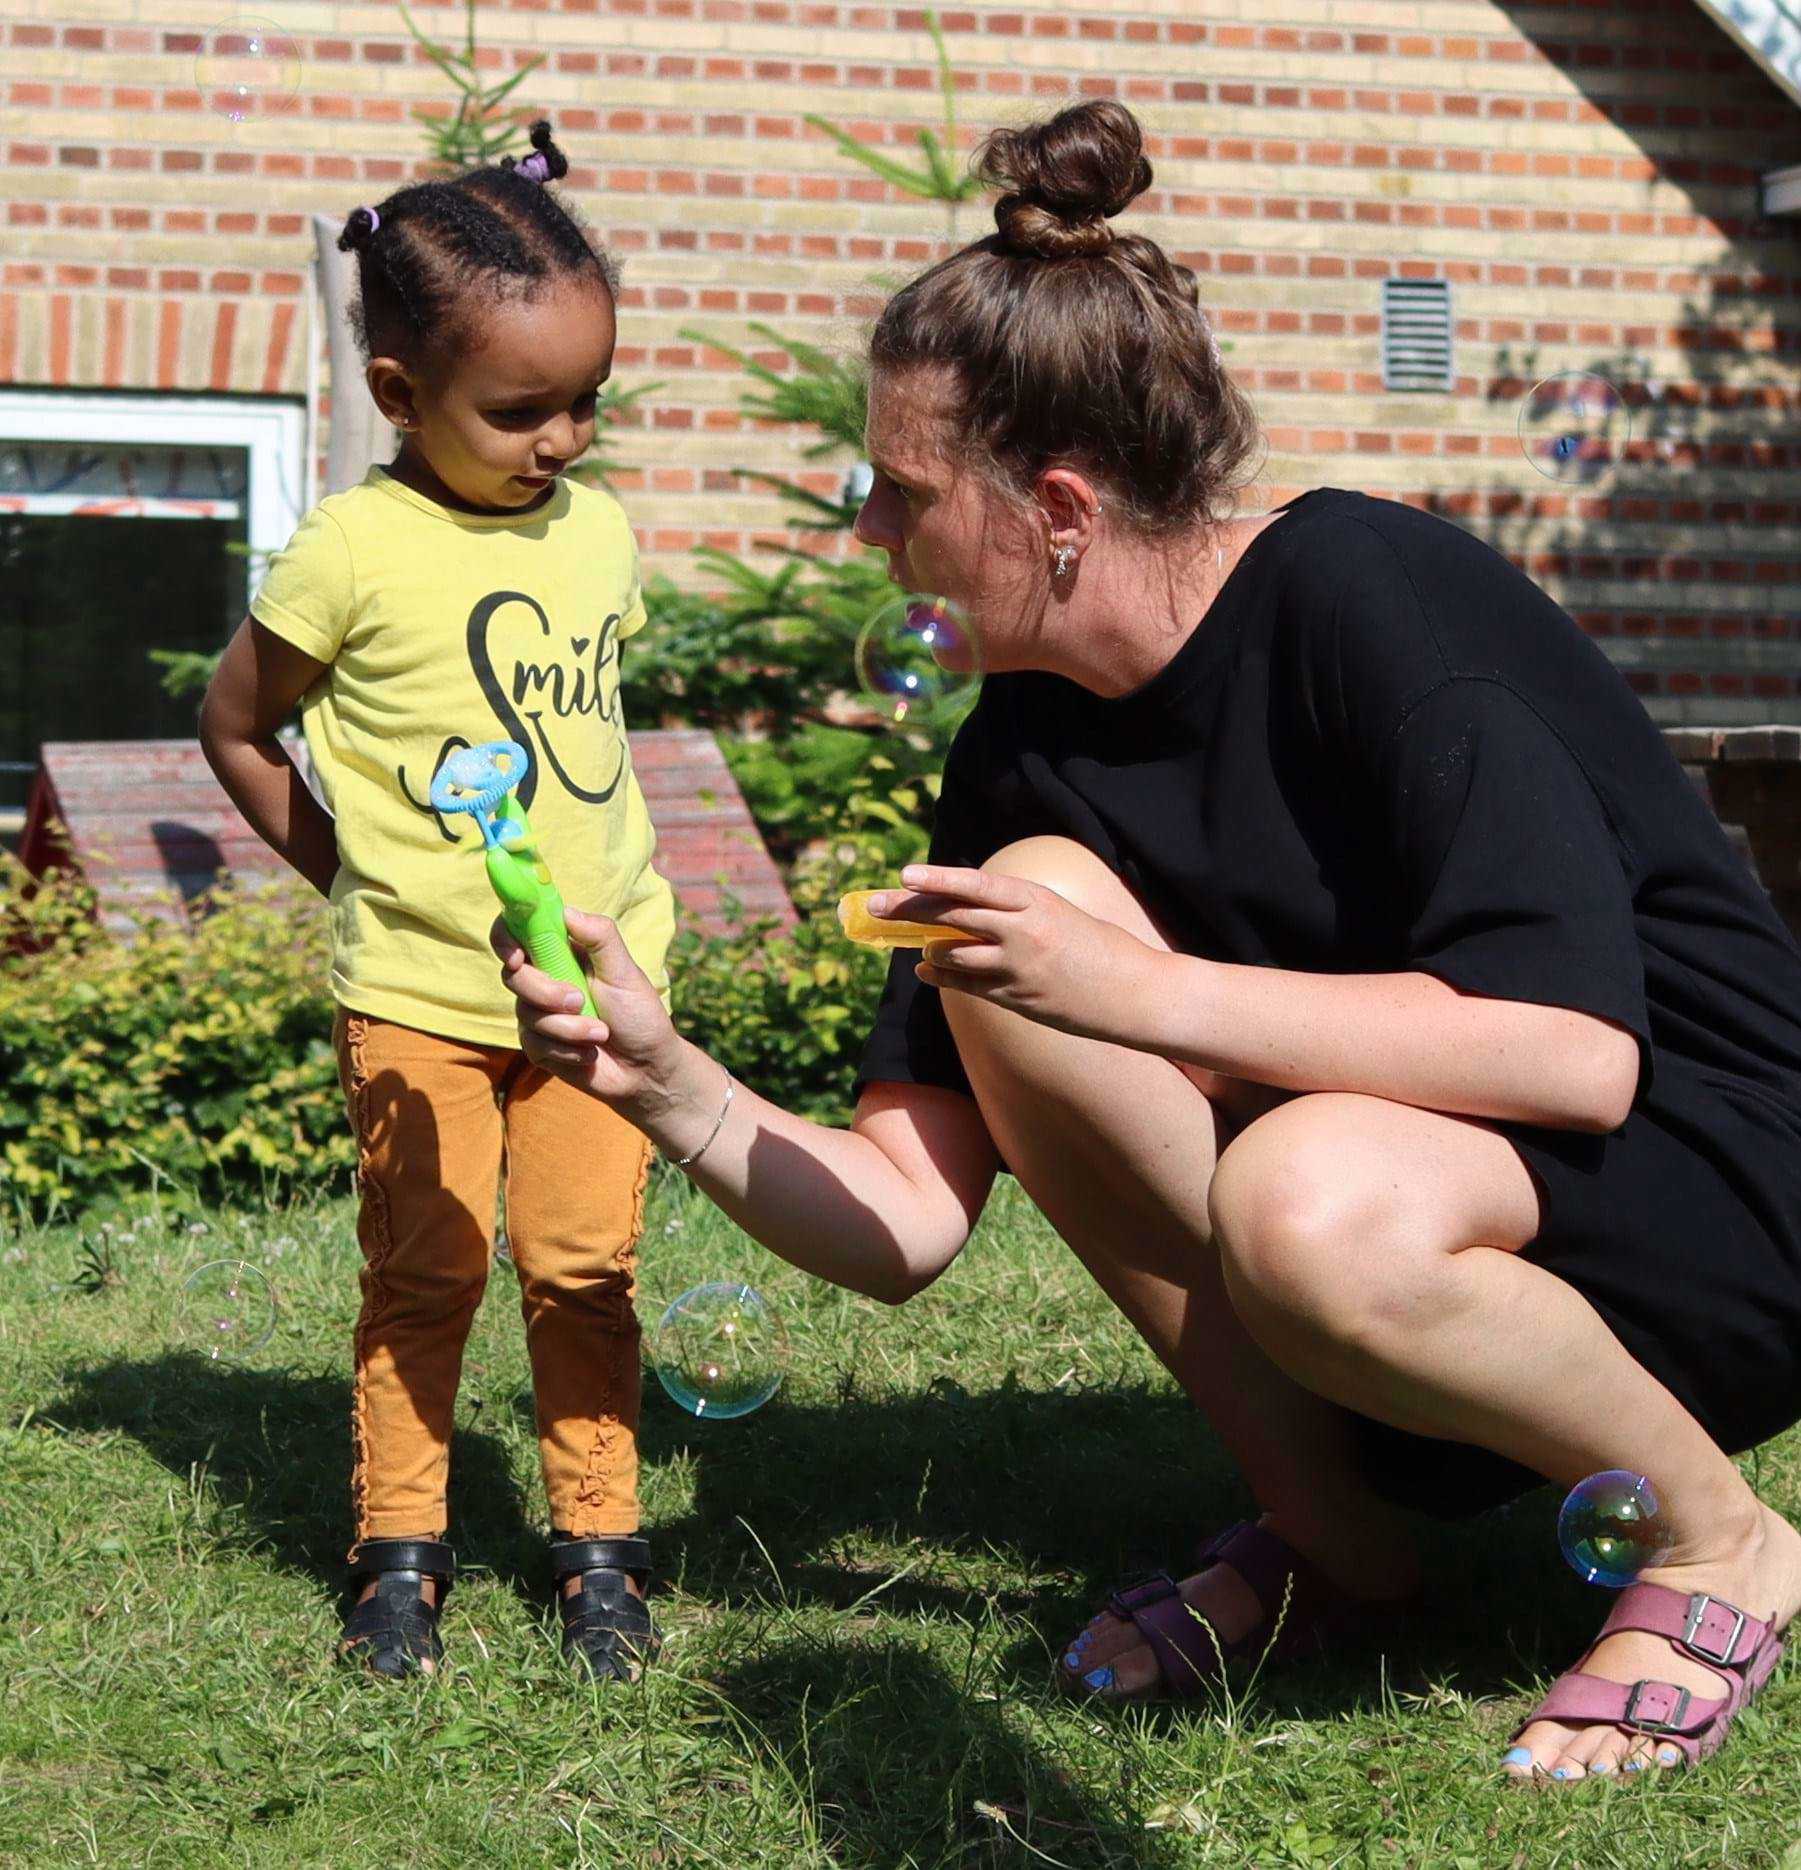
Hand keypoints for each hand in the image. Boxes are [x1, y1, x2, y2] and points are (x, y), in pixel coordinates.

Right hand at [491, 906, 681, 1111]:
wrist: (646, 1068)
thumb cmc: (639, 1014)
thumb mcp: (625, 971)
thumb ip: (600, 936)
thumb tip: (566, 910)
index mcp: (562, 952)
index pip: (517, 932)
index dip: (505, 938)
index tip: (516, 957)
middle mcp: (544, 979)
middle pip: (513, 975)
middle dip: (545, 991)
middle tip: (579, 1001)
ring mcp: (538, 1013)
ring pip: (526, 1013)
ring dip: (568, 1027)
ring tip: (601, 1033)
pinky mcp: (538, 1046)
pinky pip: (535, 1043)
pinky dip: (568, 1049)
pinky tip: (590, 1053)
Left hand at [870, 863, 1163, 1042]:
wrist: (1133, 992)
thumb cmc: (1097, 947)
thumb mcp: (1057, 914)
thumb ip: (1014, 910)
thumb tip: (969, 908)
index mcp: (1035, 901)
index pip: (975, 885)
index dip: (937, 878)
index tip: (905, 874)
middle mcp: (1022, 931)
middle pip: (952, 916)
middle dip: (909, 909)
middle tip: (876, 906)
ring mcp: (1017, 968)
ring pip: (953, 953)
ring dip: (928, 946)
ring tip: (913, 941)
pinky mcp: (1016, 999)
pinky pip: (967, 985)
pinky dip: (941, 975)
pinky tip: (925, 969)